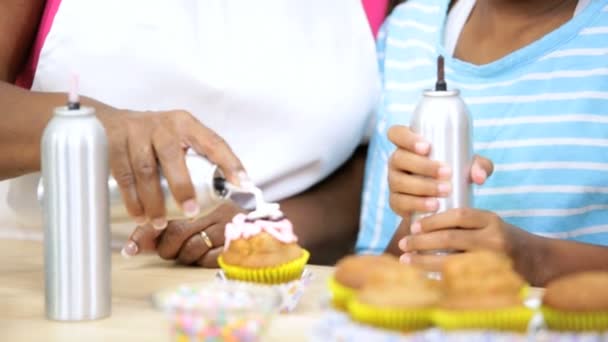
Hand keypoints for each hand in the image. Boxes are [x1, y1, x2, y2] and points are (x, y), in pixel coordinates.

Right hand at [97, 108, 245, 228]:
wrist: (109, 122)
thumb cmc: (155, 138)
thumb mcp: (180, 139)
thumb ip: (200, 159)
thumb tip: (232, 188)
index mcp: (187, 124)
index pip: (213, 142)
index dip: (230, 162)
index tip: (243, 183)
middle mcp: (163, 125)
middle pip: (172, 157)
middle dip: (182, 187)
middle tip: (190, 211)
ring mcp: (136, 132)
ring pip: (145, 170)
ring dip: (153, 200)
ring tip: (159, 222)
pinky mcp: (114, 142)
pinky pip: (123, 174)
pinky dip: (132, 199)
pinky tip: (139, 215)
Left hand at [121, 203, 243, 266]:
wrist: (270, 235)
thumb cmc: (231, 228)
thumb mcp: (203, 220)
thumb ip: (175, 227)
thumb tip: (136, 243)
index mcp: (209, 199)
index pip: (170, 214)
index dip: (147, 233)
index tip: (131, 247)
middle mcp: (219, 211)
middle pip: (176, 233)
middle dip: (166, 248)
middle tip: (170, 251)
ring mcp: (230, 228)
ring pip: (191, 249)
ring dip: (185, 257)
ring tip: (194, 252)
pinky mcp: (238, 245)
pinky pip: (209, 259)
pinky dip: (203, 262)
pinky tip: (209, 255)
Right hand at [387, 125, 492, 216]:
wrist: (441, 204)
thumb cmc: (452, 174)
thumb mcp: (467, 166)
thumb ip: (479, 165)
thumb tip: (479, 176)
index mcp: (408, 145)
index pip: (396, 133)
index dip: (407, 138)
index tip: (428, 147)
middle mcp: (397, 161)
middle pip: (398, 158)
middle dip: (422, 165)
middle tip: (447, 173)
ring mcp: (393, 182)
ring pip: (399, 181)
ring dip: (423, 186)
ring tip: (445, 191)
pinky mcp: (395, 202)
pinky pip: (400, 202)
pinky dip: (418, 203)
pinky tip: (434, 205)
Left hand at [397, 208, 533, 272]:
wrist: (538, 262)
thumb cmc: (504, 240)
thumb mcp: (489, 223)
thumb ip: (464, 222)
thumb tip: (423, 224)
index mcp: (491, 220)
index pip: (458, 215)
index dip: (433, 220)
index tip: (414, 225)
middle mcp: (493, 240)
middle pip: (450, 239)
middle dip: (422, 241)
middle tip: (403, 243)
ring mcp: (493, 262)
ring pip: (451, 261)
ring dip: (424, 261)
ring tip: (405, 260)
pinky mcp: (491, 281)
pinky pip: (458, 280)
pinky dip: (438, 277)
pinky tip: (422, 277)